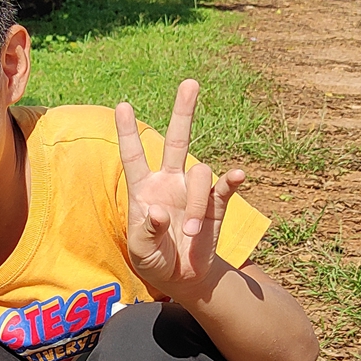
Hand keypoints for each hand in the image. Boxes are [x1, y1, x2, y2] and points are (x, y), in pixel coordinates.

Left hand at [115, 79, 247, 302]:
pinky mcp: (216, 205)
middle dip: (183, 112)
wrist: (182, 278)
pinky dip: (232, 181)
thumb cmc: (154, 260)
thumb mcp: (141, 252)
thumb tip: (157, 211)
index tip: (122, 105)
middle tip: (190, 83)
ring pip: (201, 173)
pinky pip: (225, 187)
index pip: (134, 155)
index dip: (128, 131)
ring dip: (195, 204)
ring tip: (189, 233)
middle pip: (176, 140)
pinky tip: (238, 176)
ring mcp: (194, 191)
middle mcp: (170, 181)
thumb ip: (146, 232)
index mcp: (144, 189)